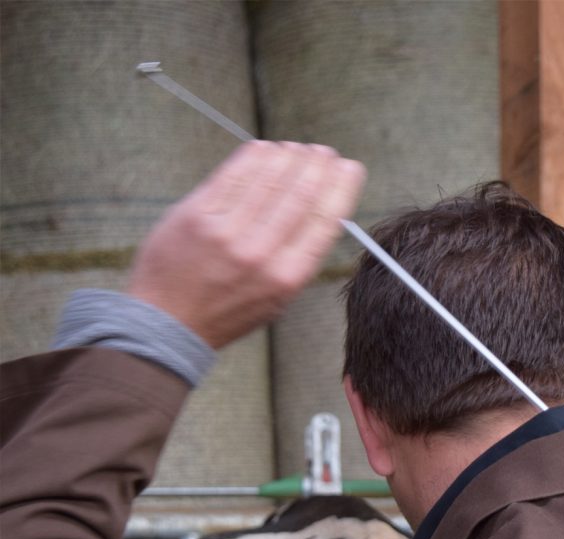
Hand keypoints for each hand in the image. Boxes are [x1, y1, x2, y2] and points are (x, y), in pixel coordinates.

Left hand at [127, 141, 365, 348]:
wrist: (169, 321)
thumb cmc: (228, 309)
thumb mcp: (278, 297)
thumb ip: (299, 256)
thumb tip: (323, 206)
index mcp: (287, 277)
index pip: (325, 219)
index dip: (341, 186)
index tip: (350, 167)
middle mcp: (260, 254)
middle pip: (301, 195)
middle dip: (318, 165)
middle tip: (325, 152)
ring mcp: (226, 233)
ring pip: (269, 180)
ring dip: (289, 156)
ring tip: (297, 148)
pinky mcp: (196, 216)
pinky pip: (233, 176)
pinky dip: (253, 157)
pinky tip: (265, 149)